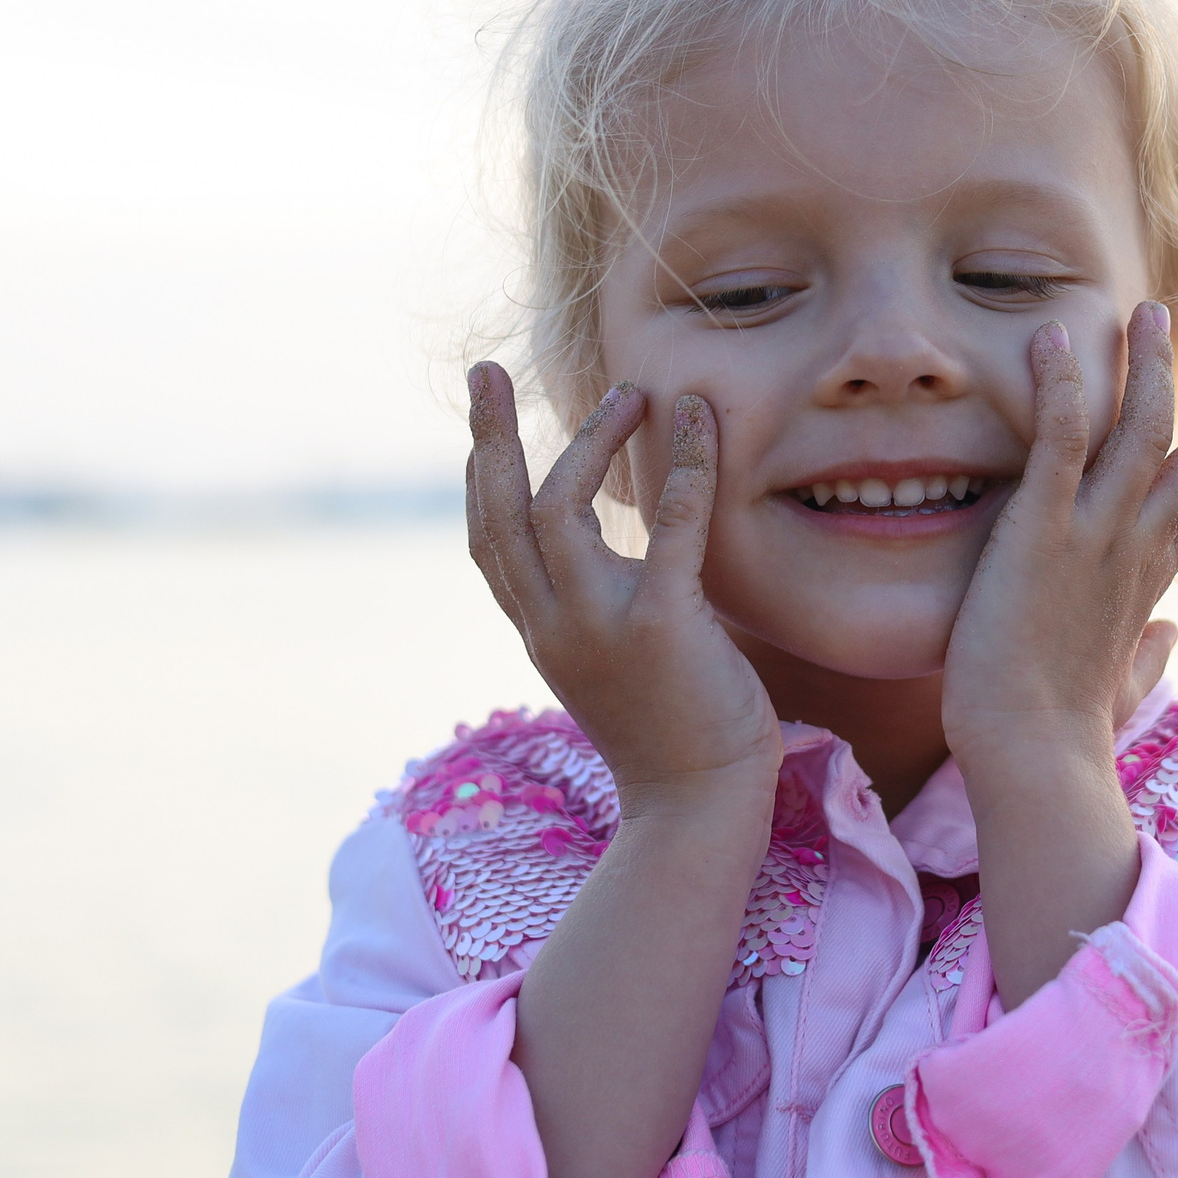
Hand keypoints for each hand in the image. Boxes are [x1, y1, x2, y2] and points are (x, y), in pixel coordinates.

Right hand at [464, 366, 783, 807]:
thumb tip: (618, 558)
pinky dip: (685, 466)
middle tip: (484, 370)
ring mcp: (599, 628)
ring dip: (589, 441)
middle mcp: (553, 627)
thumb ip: (600, 609)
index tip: (484, 421)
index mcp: (541, 633)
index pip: (488, 545)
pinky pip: (668, 529)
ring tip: (632, 394)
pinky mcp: (660, 628)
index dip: (478, 478)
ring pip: (558, 511)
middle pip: (496, 516)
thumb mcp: (613, 664)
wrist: (699, 808)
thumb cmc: (674, 731)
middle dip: (487, 437)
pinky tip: (698, 419)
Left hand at [941, 305, 1177, 757]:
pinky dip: (1060, 385)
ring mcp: (1097, 536)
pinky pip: (1059, 440)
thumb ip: (1146, 658)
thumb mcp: (1115, 686)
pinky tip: (1052, 337)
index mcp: (1152, 582)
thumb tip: (1166, 643)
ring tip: (1150, 311)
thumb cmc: (1058, 731)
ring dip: (1149, 367)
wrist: (1030, 756)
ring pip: (1142, 431)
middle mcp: (1138, 549)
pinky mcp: (1044, 532)